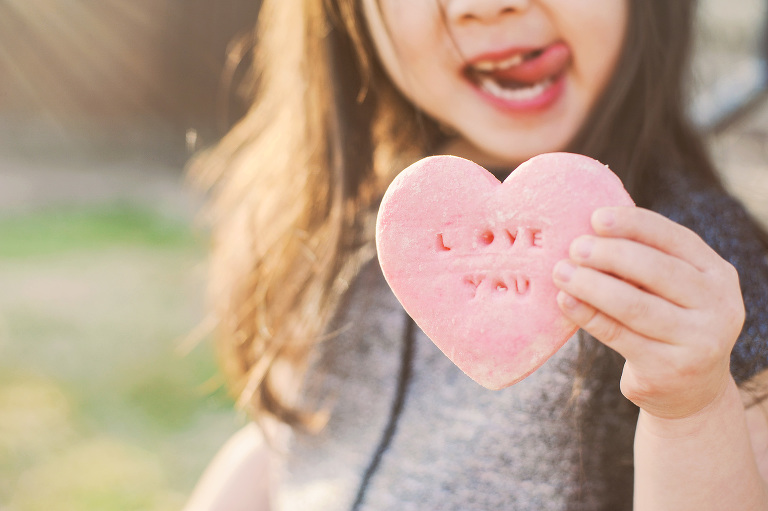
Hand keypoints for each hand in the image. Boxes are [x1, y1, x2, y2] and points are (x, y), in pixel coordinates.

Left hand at [552, 207, 744, 419]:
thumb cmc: (668, 322)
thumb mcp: (673, 290)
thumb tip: (588, 229)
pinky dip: (588, 315)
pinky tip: (565, 301)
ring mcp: (698, 341)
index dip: (634, 224)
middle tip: (574, 247)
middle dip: (610, 254)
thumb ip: (645, 262)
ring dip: (591, 285)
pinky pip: (619, 335)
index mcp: (717, 273)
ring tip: (561, 272)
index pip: (674, 239)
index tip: (596, 217)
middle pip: (656, 270)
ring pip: (635, 305)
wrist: (691, 390)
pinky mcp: (669, 369)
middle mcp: (718, 305)